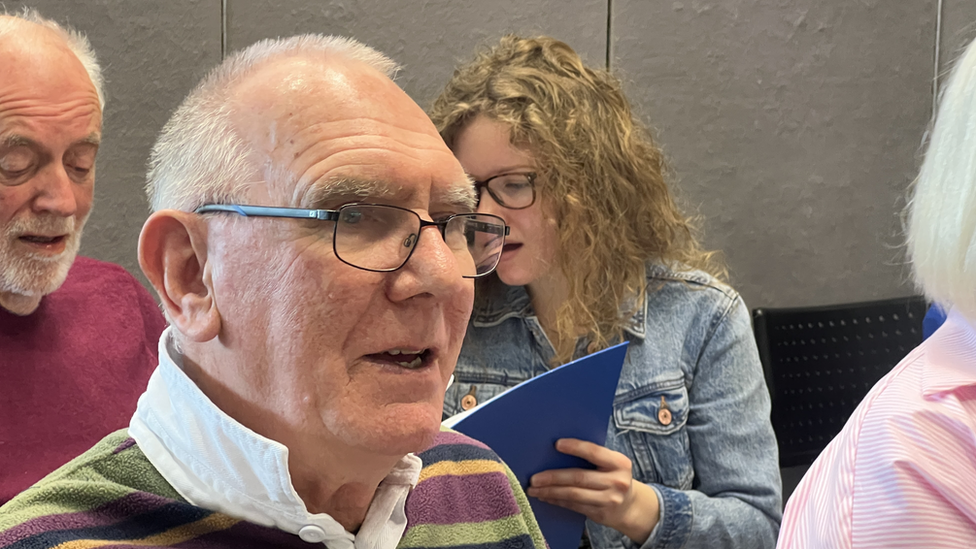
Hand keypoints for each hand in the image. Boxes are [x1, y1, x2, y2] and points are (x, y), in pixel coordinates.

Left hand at [526, 438, 660, 544]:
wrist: (630, 506)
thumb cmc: (614, 477)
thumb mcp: (612, 464)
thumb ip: (594, 456)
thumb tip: (559, 448)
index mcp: (619, 463)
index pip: (594, 452)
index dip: (575, 447)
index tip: (557, 444)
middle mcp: (617, 482)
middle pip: (579, 477)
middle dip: (553, 477)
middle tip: (534, 478)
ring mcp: (609, 500)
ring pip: (573, 494)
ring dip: (550, 492)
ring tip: (534, 489)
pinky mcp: (600, 514)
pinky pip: (574, 506)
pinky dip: (557, 501)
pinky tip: (545, 497)